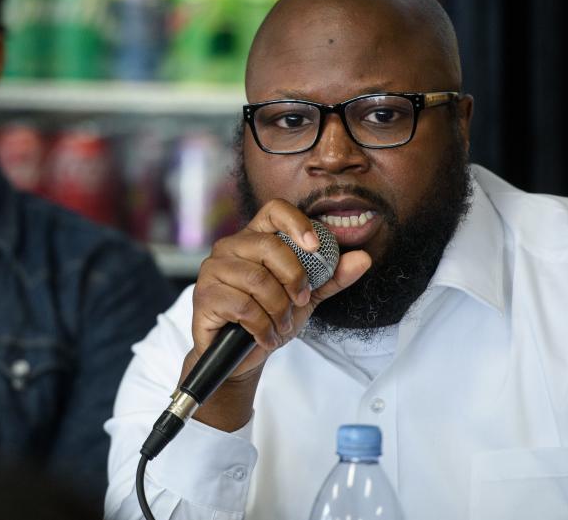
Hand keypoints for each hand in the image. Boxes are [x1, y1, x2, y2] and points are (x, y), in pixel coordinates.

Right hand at [181, 199, 370, 430]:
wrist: (238, 358)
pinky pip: (243, 306)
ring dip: (279, 310)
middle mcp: (230, 247)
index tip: (316, 247)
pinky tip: (265, 336)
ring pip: (258, 280)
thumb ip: (331, 278)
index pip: (274, 209)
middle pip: (270, 246)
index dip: (297, 222)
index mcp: (255, 238)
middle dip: (294, 279)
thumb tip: (363, 258)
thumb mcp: (306, 297)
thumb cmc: (268, 318)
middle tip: (299, 302)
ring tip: (280, 326)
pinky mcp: (204, 296)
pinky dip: (263, 327)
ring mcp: (213, 270)